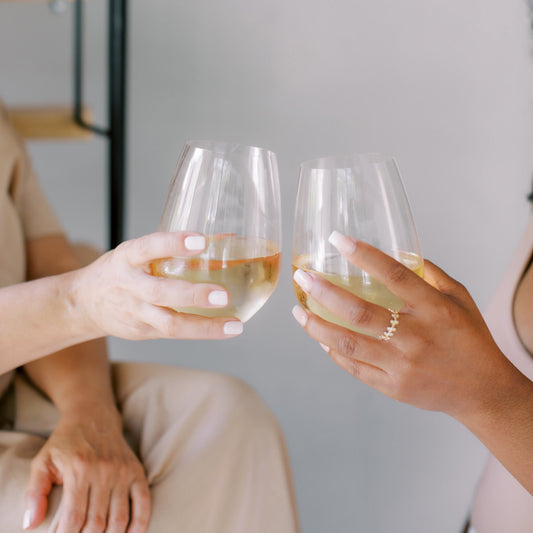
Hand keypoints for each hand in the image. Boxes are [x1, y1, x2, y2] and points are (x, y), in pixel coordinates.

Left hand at [23, 405, 149, 532]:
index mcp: (79, 470)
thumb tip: (31, 525)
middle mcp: (104, 471)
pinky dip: (139, 524)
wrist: (94, 416)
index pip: (74, 519)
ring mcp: (123, 471)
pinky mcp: (136, 471)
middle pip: (97, 523)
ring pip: (119, 518)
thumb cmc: (66, 442)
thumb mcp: (43, 462)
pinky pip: (143, 502)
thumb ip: (35, 493)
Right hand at [71, 232, 242, 340]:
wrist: (82, 303)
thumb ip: (172, 249)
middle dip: (194, 294)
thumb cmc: (121, 271)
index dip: (173, 243)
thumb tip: (224, 239)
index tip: (200, 241)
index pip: (149, 247)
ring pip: (170, 324)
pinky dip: (201, 331)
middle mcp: (130, 285)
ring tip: (233, 325)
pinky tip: (225, 329)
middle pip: (161, 292)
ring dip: (205, 325)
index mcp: (128, 257)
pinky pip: (174, 333)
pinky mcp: (143, 331)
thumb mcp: (137, 252)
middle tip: (222, 295)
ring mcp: (136, 312)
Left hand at [292, 232, 518, 420]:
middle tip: (303, 277)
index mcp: (434, 309)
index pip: (393, 274)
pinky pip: (354, 367)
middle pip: (359, 311)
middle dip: (324, 292)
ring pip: (348, 343)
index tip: (337, 240)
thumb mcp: (460, 299)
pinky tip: (320, 339)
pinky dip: (333, 352)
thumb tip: (400, 252)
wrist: (482, 391)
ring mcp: (402, 365)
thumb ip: (431, 274)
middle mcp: (415, 336)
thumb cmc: (470, 339)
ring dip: (317, 326)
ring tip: (298, 311)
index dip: (363, 255)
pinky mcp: (393, 387)